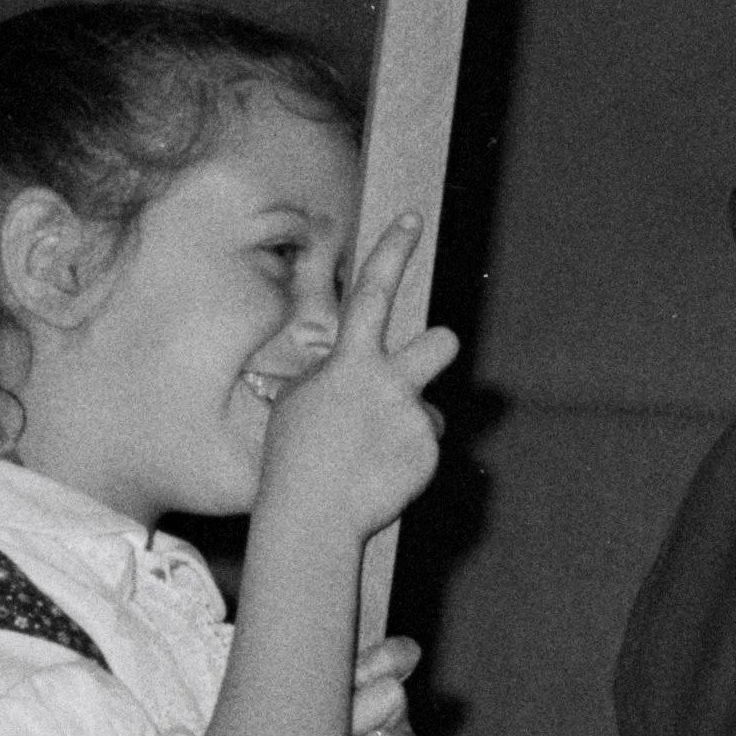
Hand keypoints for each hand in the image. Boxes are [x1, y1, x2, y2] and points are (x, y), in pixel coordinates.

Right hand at [258, 214, 457, 546]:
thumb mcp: (301, 403)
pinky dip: (406, 462)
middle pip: (440, 342)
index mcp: (349, 364)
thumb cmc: (295, 460)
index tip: (413, 218)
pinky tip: (378, 478)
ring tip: (377, 452)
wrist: (311, 516)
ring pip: (431, 407)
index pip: (372, 293)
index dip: (393, 252)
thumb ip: (334, 376)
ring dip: (414, 420)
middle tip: (425, 361)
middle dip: (438, 346)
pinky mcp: (428, 450)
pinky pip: (425, 447)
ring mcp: (411, 416)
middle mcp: (388, 382)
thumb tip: (360, 366)